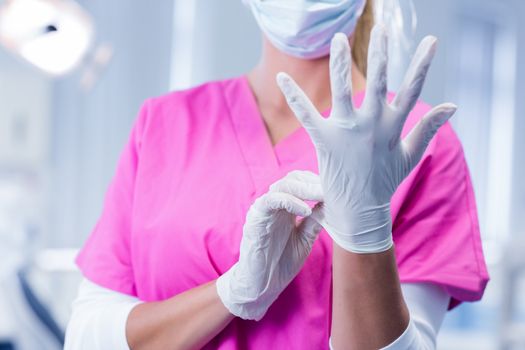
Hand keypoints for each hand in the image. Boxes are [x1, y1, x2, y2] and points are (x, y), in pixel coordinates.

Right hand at [216, 171, 323, 319]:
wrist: (262, 286)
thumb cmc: (281, 263)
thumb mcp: (305, 239)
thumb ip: (315, 221)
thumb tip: (332, 203)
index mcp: (286, 207)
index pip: (301, 183)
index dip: (318, 183)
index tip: (338, 189)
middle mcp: (274, 205)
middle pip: (293, 179)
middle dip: (314, 182)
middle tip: (333, 188)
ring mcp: (264, 210)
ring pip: (283, 186)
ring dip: (305, 188)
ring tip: (322, 195)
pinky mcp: (256, 218)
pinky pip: (271, 200)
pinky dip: (290, 201)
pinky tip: (306, 210)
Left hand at [276, 25, 456, 253]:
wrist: (360, 212)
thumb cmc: (384, 182)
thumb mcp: (410, 155)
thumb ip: (427, 128)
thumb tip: (453, 105)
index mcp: (393, 127)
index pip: (411, 90)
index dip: (422, 64)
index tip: (431, 40)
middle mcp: (371, 126)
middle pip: (377, 83)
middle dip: (380, 55)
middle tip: (381, 28)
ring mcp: (347, 133)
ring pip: (343, 91)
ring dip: (340, 64)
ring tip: (338, 38)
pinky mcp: (324, 141)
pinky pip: (306, 114)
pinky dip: (294, 95)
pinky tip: (281, 77)